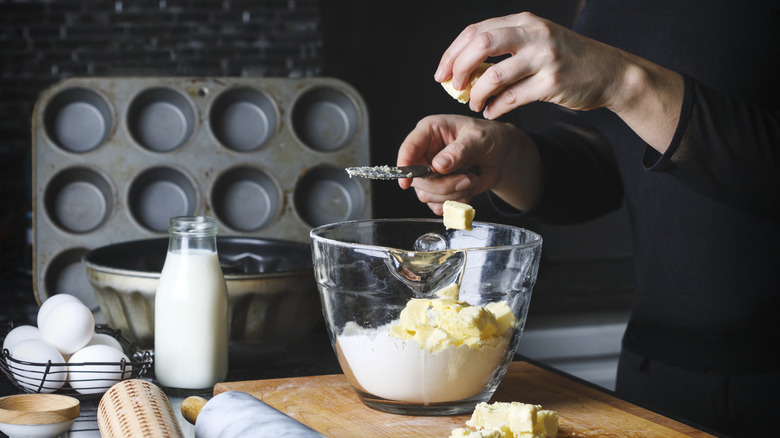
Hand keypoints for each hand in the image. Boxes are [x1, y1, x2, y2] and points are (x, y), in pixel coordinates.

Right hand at [397, 114, 540, 214]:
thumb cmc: (489, 138)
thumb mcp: (478, 138)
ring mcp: (431, 173)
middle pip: (418, 179)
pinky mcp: (438, 189)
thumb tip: (438, 165)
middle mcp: (426, 152)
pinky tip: (467, 190)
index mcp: (430, 131)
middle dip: (443, 185)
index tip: (406, 183)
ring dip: (453, 194)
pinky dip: (455, 203)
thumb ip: (459, 150)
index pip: (409, 148)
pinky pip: (437, 204)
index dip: (405, 165)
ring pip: (427, 195)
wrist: (502, 156)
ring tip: (471, 180)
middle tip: (466, 179)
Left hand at [435, 12, 682, 150]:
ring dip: (477, 94)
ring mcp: (545, 58)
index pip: (475, 31)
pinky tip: (492, 112)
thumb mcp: (537, 41)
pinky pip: (512, 98)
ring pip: (494, 76)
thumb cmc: (568, 59)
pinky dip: (496, 108)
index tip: (441, 73)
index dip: (452, 53)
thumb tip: (463, 68)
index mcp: (525, 21)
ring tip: (475, 104)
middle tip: (453, 87)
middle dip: (459, 68)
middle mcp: (534, 34)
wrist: (611, 73)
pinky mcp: (553, 83)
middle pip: (480, 45)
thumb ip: (505, 48)